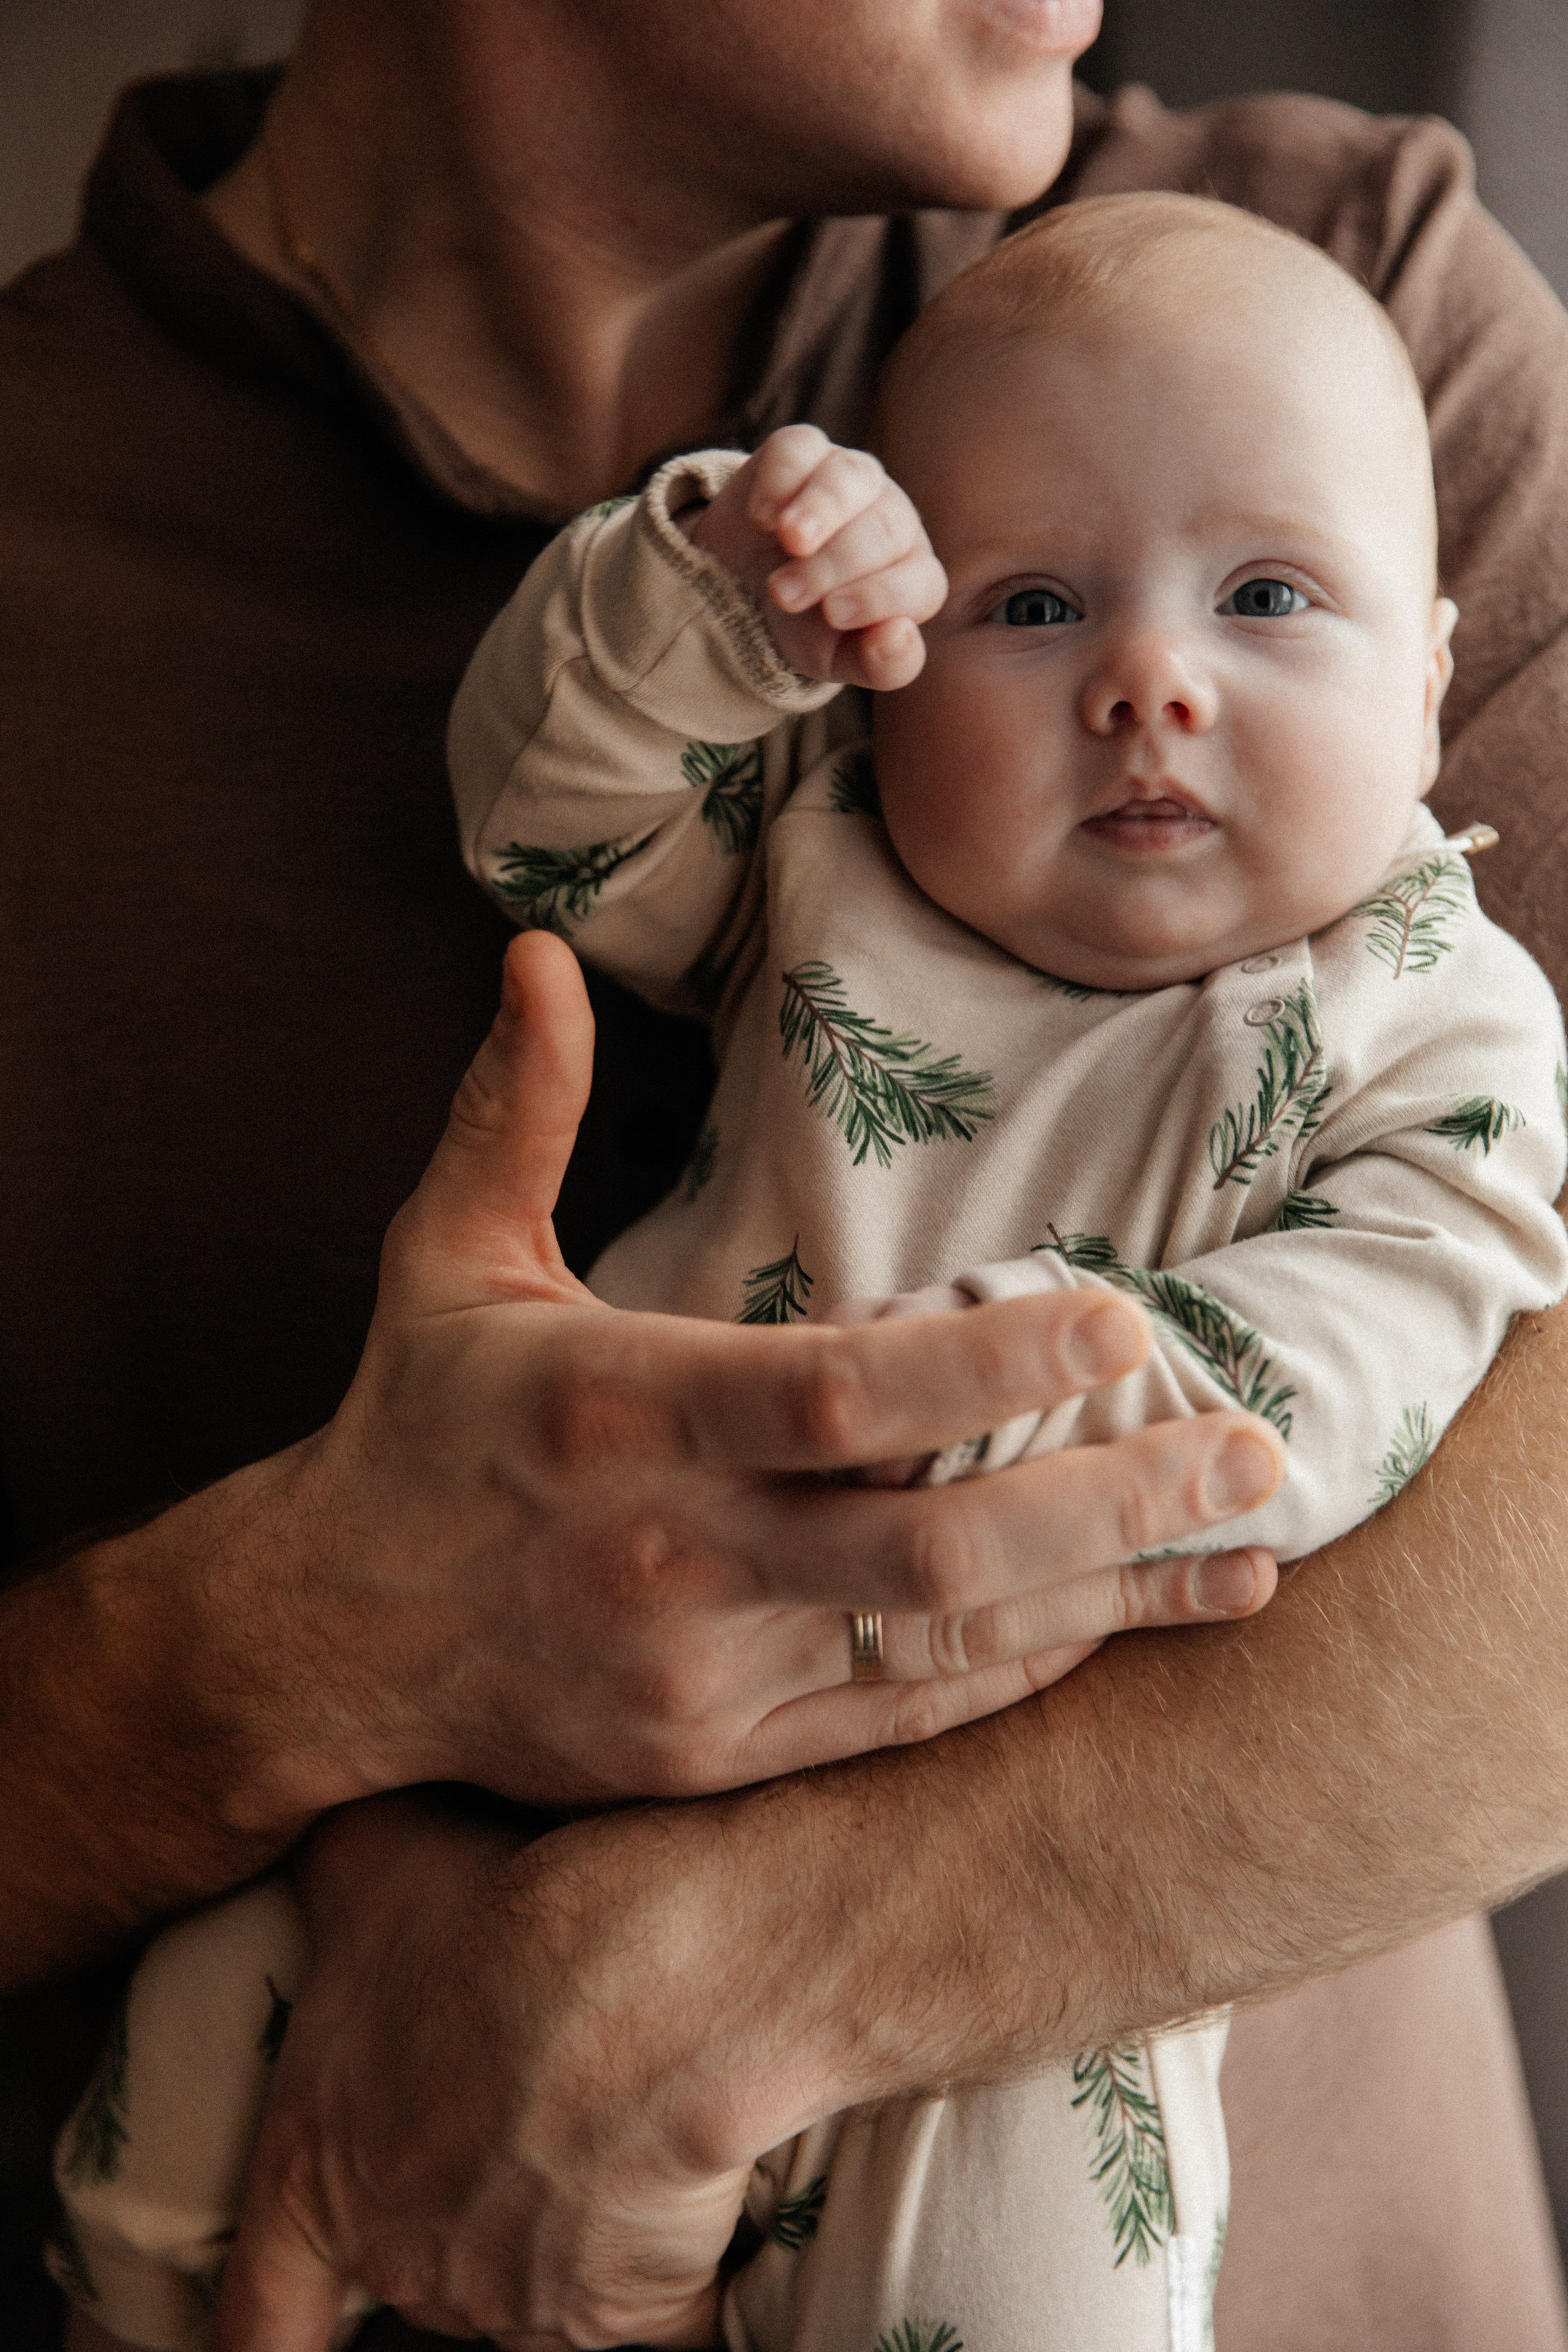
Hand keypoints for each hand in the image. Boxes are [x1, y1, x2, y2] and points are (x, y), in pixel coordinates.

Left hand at [214, 1793, 768, 2349]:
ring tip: (605, 2123)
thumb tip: (311, 1827)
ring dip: (560, 2229)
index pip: (256, 2317)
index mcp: (321, 2172)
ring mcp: (513, 2298)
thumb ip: (331, 1873)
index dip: (270, 2329)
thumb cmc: (496, 1915)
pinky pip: (654, 2320)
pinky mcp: (627, 2313)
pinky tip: (692, 2196)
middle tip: (512, 2110)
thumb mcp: (371, 1858)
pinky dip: (672, 2277)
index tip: (290, 2329)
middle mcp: (404, 2257)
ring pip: (526, 2287)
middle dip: (454, 2202)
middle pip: (412, 2272)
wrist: (647, 1973)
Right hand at [266, 929, 1281, 1807]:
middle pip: (928, 1550)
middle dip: (1111, 1502)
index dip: (990, 1370)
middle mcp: (672, 1554)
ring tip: (1252, 1547)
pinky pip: (899, 1723)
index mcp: (620, 1412)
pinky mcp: (716, 1758)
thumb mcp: (446, 1255)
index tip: (1125, 1320)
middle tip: (1254, 1449)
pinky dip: (1021, 1674)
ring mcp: (700, 1675)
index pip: (836, 1397)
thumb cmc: (416, 1422)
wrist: (325, 1641)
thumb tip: (538, 952)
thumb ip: (514, 1109)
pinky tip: (1127, 1622)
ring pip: (941, 1651)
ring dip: (1110, 1598)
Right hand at [687, 424, 946, 687]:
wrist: (742, 589)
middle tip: (784, 595)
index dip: (882, 596)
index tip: (833, 615)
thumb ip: (880, 665)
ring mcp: (852, 478)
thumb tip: (901, 636)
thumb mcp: (837, 659)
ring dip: (821, 510)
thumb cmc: (804, 626)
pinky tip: (762, 516)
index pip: (921, 582)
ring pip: (851, 478)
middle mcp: (892, 519)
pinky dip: (782, 480)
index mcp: (912, 575)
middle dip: (835, 563)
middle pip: (886, 529)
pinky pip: (801, 449)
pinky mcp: (804, 450)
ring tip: (789, 541)